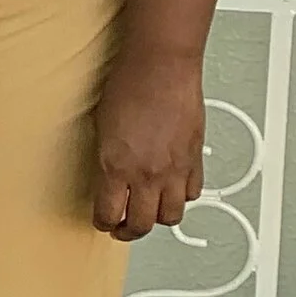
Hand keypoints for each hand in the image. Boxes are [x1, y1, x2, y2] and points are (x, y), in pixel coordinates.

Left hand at [91, 46, 203, 240]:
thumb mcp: (101, 126)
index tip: (102, 221)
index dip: (103, 222)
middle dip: (128, 231)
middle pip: (141, 224)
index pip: (108, 213)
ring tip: (149, 212)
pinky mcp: (194, 159)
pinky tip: (173, 190)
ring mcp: (174, 169)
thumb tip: (106, 176)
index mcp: (116, 166)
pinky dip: (182, 197)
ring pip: (171, 216)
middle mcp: (147, 173)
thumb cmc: (129, 84)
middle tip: (122, 227)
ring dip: (157, 218)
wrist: (160, 65)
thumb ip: (107, 157)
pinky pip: (192, 193)